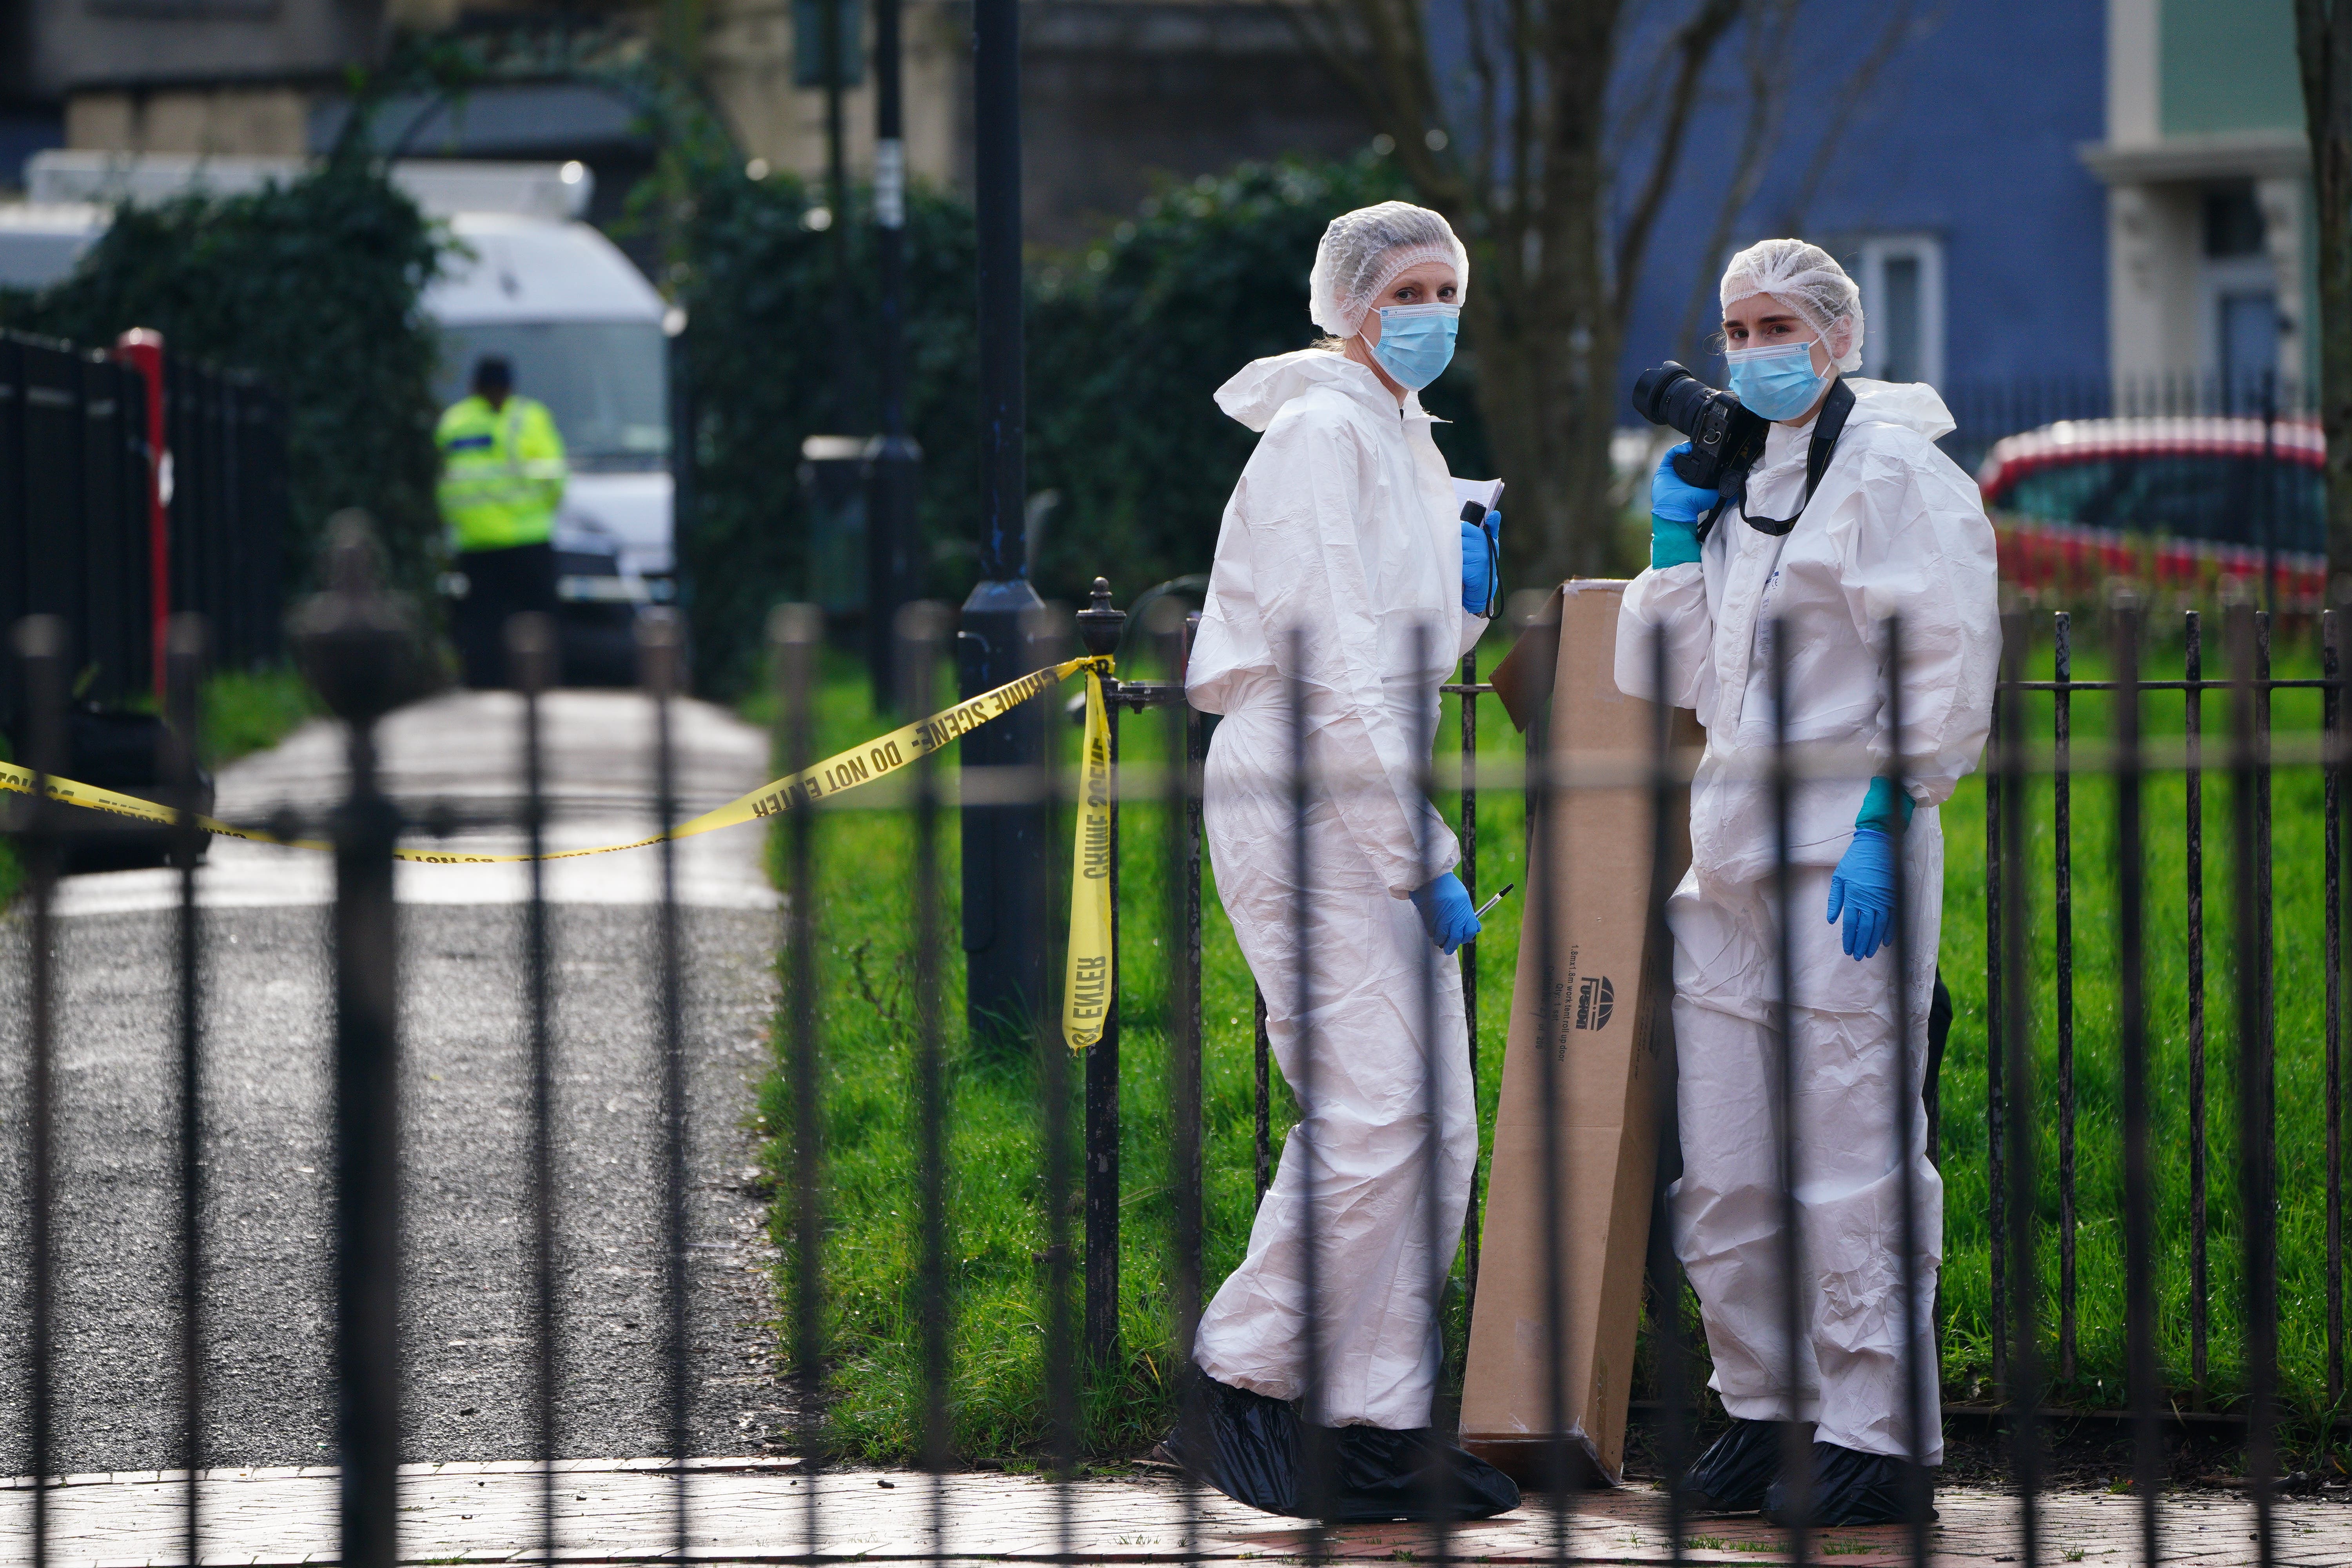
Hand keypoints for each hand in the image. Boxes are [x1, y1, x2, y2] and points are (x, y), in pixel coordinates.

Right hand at [1409, 872, 1481, 955]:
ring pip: (1441, 937)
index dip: (1466, 938)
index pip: (1469, 931)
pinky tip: (1432, 929)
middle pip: (1455, 938)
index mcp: (1465, 909)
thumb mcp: (1462, 898)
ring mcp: (1441, 918)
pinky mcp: (1429, 918)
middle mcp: (1454, 915)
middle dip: (1451, 946)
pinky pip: (1431, 932)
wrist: (1431, 876)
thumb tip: (1475, 929)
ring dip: (1440, 941)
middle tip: (1448, 949)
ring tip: (1439, 939)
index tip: (1461, 939)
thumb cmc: (1448, 886)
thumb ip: (1467, 915)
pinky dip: (1432, 934)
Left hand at [1460, 509, 1500, 615]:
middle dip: (1453, 546)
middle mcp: (1485, 547)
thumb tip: (1495, 513)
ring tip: (1457, 563)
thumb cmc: (1482, 562)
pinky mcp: (1474, 573)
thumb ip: (1489, 528)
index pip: (1463, 527)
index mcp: (1486, 537)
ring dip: (1451, 557)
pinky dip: (1453, 569)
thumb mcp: (1487, 544)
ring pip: (1455, 552)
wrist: (1483, 588)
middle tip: (1456, 555)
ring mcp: (1480, 560)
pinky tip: (1457, 572)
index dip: (1457, 534)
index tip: (1459, 541)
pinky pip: (1455, 565)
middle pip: (1457, 539)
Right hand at [1651, 442, 1719, 523]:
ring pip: (1679, 452)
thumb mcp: (1713, 496)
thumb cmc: (1693, 505)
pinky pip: (1669, 454)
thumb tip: (1737, 486)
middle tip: (1700, 447)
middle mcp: (1684, 473)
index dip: (1704, 454)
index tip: (1709, 451)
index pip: (1699, 460)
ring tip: (1692, 447)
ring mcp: (1673, 470)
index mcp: (1694, 478)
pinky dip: (1676, 449)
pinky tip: (1684, 449)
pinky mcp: (1664, 468)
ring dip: (1686, 447)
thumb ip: (1724, 490)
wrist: (1677, 508)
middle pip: (1689, 454)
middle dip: (1695, 448)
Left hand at [1825, 826, 1896, 959]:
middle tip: (1858, 957)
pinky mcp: (1894, 896)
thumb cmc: (1854, 860)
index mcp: (1854, 896)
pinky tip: (1886, 942)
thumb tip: (1832, 920)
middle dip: (1861, 944)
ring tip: (1869, 953)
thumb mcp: (1839, 877)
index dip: (1849, 938)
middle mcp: (1869, 900)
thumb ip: (1835, 900)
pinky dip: (1890, 931)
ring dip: (1874, 942)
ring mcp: (1884, 899)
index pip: (1850, 923)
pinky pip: (1893, 918)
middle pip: (1866, 928)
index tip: (1847, 950)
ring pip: (1879, 926)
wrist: (1876, 845)